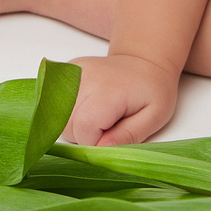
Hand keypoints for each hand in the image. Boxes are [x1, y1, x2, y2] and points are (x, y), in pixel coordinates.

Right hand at [60, 54, 180, 145]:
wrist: (143, 60)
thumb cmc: (152, 90)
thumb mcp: (154, 116)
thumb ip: (128, 135)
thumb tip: (101, 150)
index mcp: (107, 91)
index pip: (84, 129)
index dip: (95, 142)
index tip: (112, 137)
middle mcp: (83, 79)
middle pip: (66, 125)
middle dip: (84, 135)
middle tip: (108, 126)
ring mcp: (71, 73)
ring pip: (57, 117)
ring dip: (75, 125)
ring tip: (98, 116)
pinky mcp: (64, 72)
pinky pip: (56, 104)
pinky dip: (69, 112)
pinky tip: (89, 104)